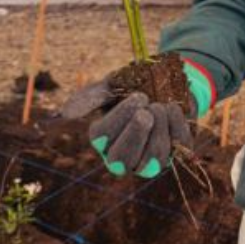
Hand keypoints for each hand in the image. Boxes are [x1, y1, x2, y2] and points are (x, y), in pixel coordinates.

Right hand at [62, 80, 192, 178]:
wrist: (165, 82)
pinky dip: (175, 125)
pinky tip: (171, 107)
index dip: (119, 119)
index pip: (102, 138)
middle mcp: (123, 155)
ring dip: (158, 129)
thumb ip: (92, 97)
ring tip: (159, 106)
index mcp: (103, 138)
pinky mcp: (175, 155)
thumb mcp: (111, 85)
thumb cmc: (131, 85)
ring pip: (152, 159)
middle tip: (146, 112)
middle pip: (121, 161)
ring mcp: (149, 160)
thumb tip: (67, 113)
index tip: (137, 97)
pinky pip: (177, 149)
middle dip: (135, 135)